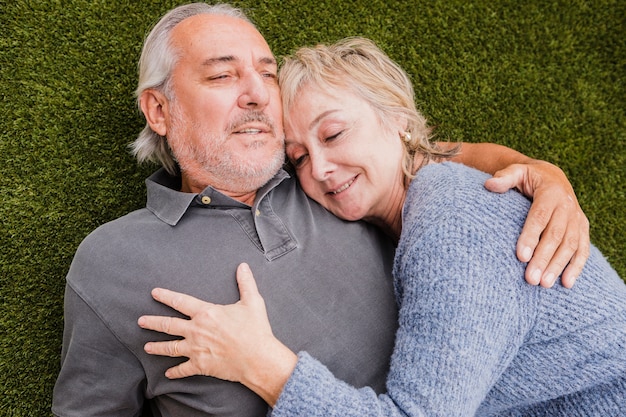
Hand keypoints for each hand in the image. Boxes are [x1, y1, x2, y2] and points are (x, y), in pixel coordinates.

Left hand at [138, 263, 295, 405]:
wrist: (258, 358)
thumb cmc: (256, 329)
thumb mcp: (253, 302)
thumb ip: (245, 283)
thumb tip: (243, 266)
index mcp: (206, 313)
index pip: (180, 302)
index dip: (166, 296)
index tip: (154, 293)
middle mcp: (196, 330)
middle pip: (168, 325)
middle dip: (152, 322)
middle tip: (140, 321)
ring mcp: (196, 349)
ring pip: (170, 348)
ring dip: (156, 347)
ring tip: (146, 347)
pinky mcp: (200, 365)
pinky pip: (182, 369)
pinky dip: (174, 372)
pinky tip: (167, 373)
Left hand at [485, 161, 589, 287]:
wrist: (553, 176)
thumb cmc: (528, 177)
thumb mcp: (516, 171)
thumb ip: (504, 178)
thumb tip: (488, 185)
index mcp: (550, 192)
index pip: (539, 217)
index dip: (530, 236)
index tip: (520, 256)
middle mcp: (567, 206)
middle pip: (556, 235)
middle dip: (543, 258)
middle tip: (531, 279)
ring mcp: (577, 218)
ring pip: (571, 245)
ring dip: (558, 266)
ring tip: (544, 284)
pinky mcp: (583, 228)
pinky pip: (583, 249)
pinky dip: (577, 267)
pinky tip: (567, 283)